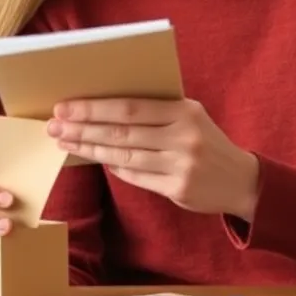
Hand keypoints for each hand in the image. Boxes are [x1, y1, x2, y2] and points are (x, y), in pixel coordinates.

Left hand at [46, 98, 259, 221]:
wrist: (242, 179)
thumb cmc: (206, 141)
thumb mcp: (189, 116)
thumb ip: (155, 112)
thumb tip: (104, 110)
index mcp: (183, 110)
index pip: (129, 107)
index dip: (94, 108)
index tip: (65, 107)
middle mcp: (183, 136)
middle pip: (121, 132)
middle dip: (83, 128)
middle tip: (54, 126)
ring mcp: (181, 164)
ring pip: (124, 156)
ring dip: (90, 149)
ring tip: (65, 142)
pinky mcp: (178, 188)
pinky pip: (136, 176)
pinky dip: (113, 167)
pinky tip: (94, 159)